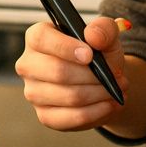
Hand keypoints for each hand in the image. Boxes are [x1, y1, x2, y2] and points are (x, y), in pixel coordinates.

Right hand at [14, 16, 128, 131]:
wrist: (101, 80)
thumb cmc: (97, 52)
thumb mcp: (106, 34)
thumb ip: (103, 29)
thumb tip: (93, 36)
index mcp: (37, 38)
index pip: (41, 39)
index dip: (66, 47)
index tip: (90, 55)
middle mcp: (28, 65)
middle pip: (57, 72)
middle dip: (92, 75)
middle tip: (116, 76)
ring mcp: (34, 92)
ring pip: (69, 96)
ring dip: (99, 94)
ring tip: (117, 89)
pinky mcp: (45, 115)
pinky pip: (72, 117)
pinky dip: (96, 111)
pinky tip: (109, 104)